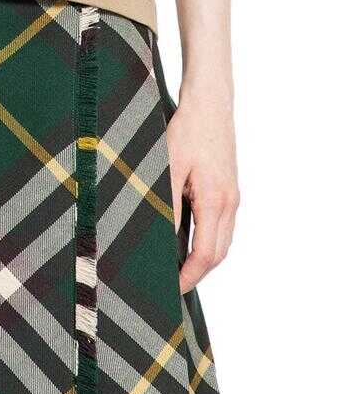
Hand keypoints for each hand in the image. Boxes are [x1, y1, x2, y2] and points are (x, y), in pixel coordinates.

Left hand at [166, 85, 239, 293]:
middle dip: (197, 274)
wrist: (210, 104)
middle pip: (218, 254)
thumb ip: (167, 204)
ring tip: (178, 267)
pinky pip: (222, 225)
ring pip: (223, 241)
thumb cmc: (188, 131)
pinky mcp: (229, 188)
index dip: (188, 277)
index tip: (172, 289)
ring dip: (204, 258)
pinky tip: (189, 238)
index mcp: (215, 202)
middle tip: (173, 284)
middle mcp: (229, 203)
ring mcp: (232, 196)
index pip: (205, 255)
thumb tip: (161, 237)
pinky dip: (208, 239)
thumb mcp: (168, 167)